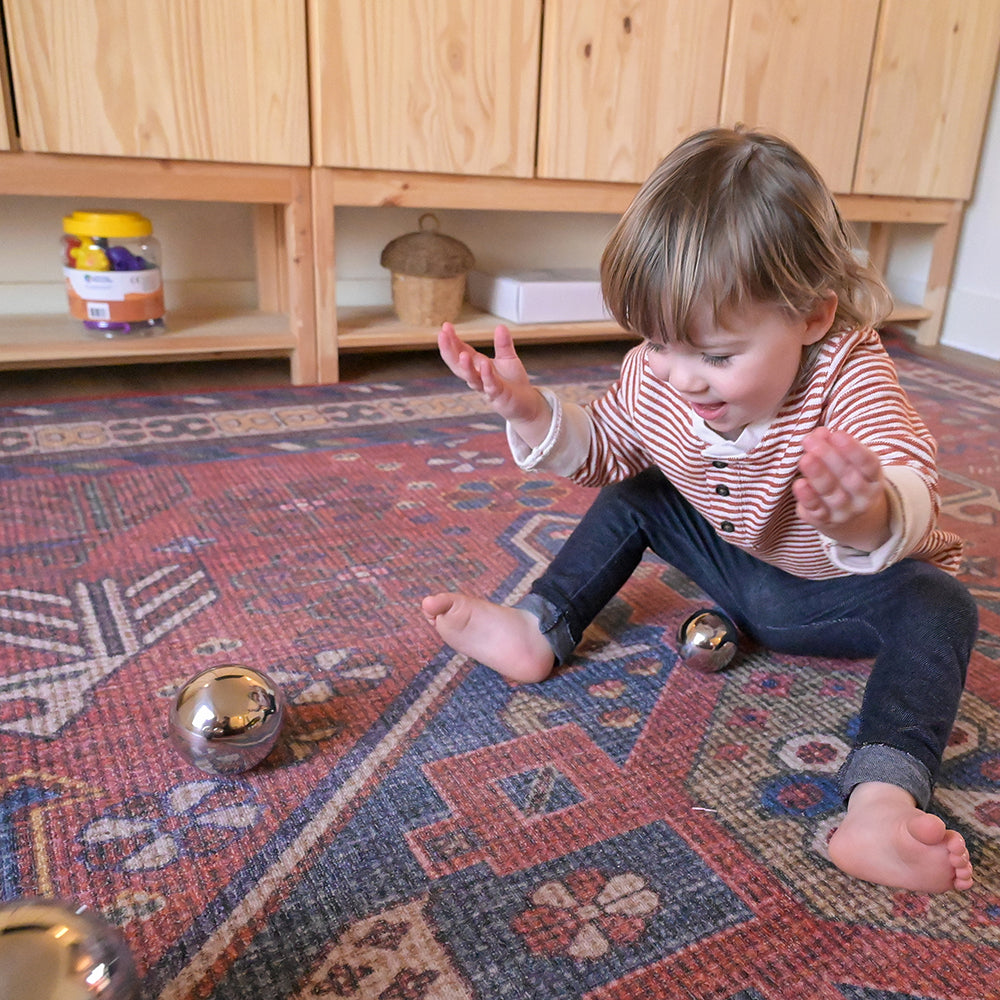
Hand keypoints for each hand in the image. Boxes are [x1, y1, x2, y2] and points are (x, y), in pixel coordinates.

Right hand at [438, 323, 550, 438]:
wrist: (526, 404)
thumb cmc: (513, 383)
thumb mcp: (508, 358)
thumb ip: (503, 344)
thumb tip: (500, 326)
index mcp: (477, 366)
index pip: (460, 351)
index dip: (452, 340)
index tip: (445, 326)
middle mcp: (477, 377)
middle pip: (457, 365)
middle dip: (449, 351)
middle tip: (442, 336)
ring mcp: (486, 387)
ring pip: (471, 378)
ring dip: (466, 367)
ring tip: (462, 354)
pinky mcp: (498, 395)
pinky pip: (490, 385)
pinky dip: (487, 376)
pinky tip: (485, 365)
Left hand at [794, 427, 891, 551]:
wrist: (853, 522)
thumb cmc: (847, 480)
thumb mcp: (849, 463)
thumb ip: (834, 446)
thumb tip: (819, 433)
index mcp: (874, 479)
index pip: (869, 464)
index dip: (854, 450)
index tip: (838, 434)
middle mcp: (862, 498)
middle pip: (848, 478)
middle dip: (829, 457)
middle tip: (810, 440)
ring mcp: (844, 512)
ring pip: (832, 494)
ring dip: (818, 476)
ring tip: (805, 459)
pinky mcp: (825, 521)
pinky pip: (816, 510)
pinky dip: (808, 498)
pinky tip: (799, 484)